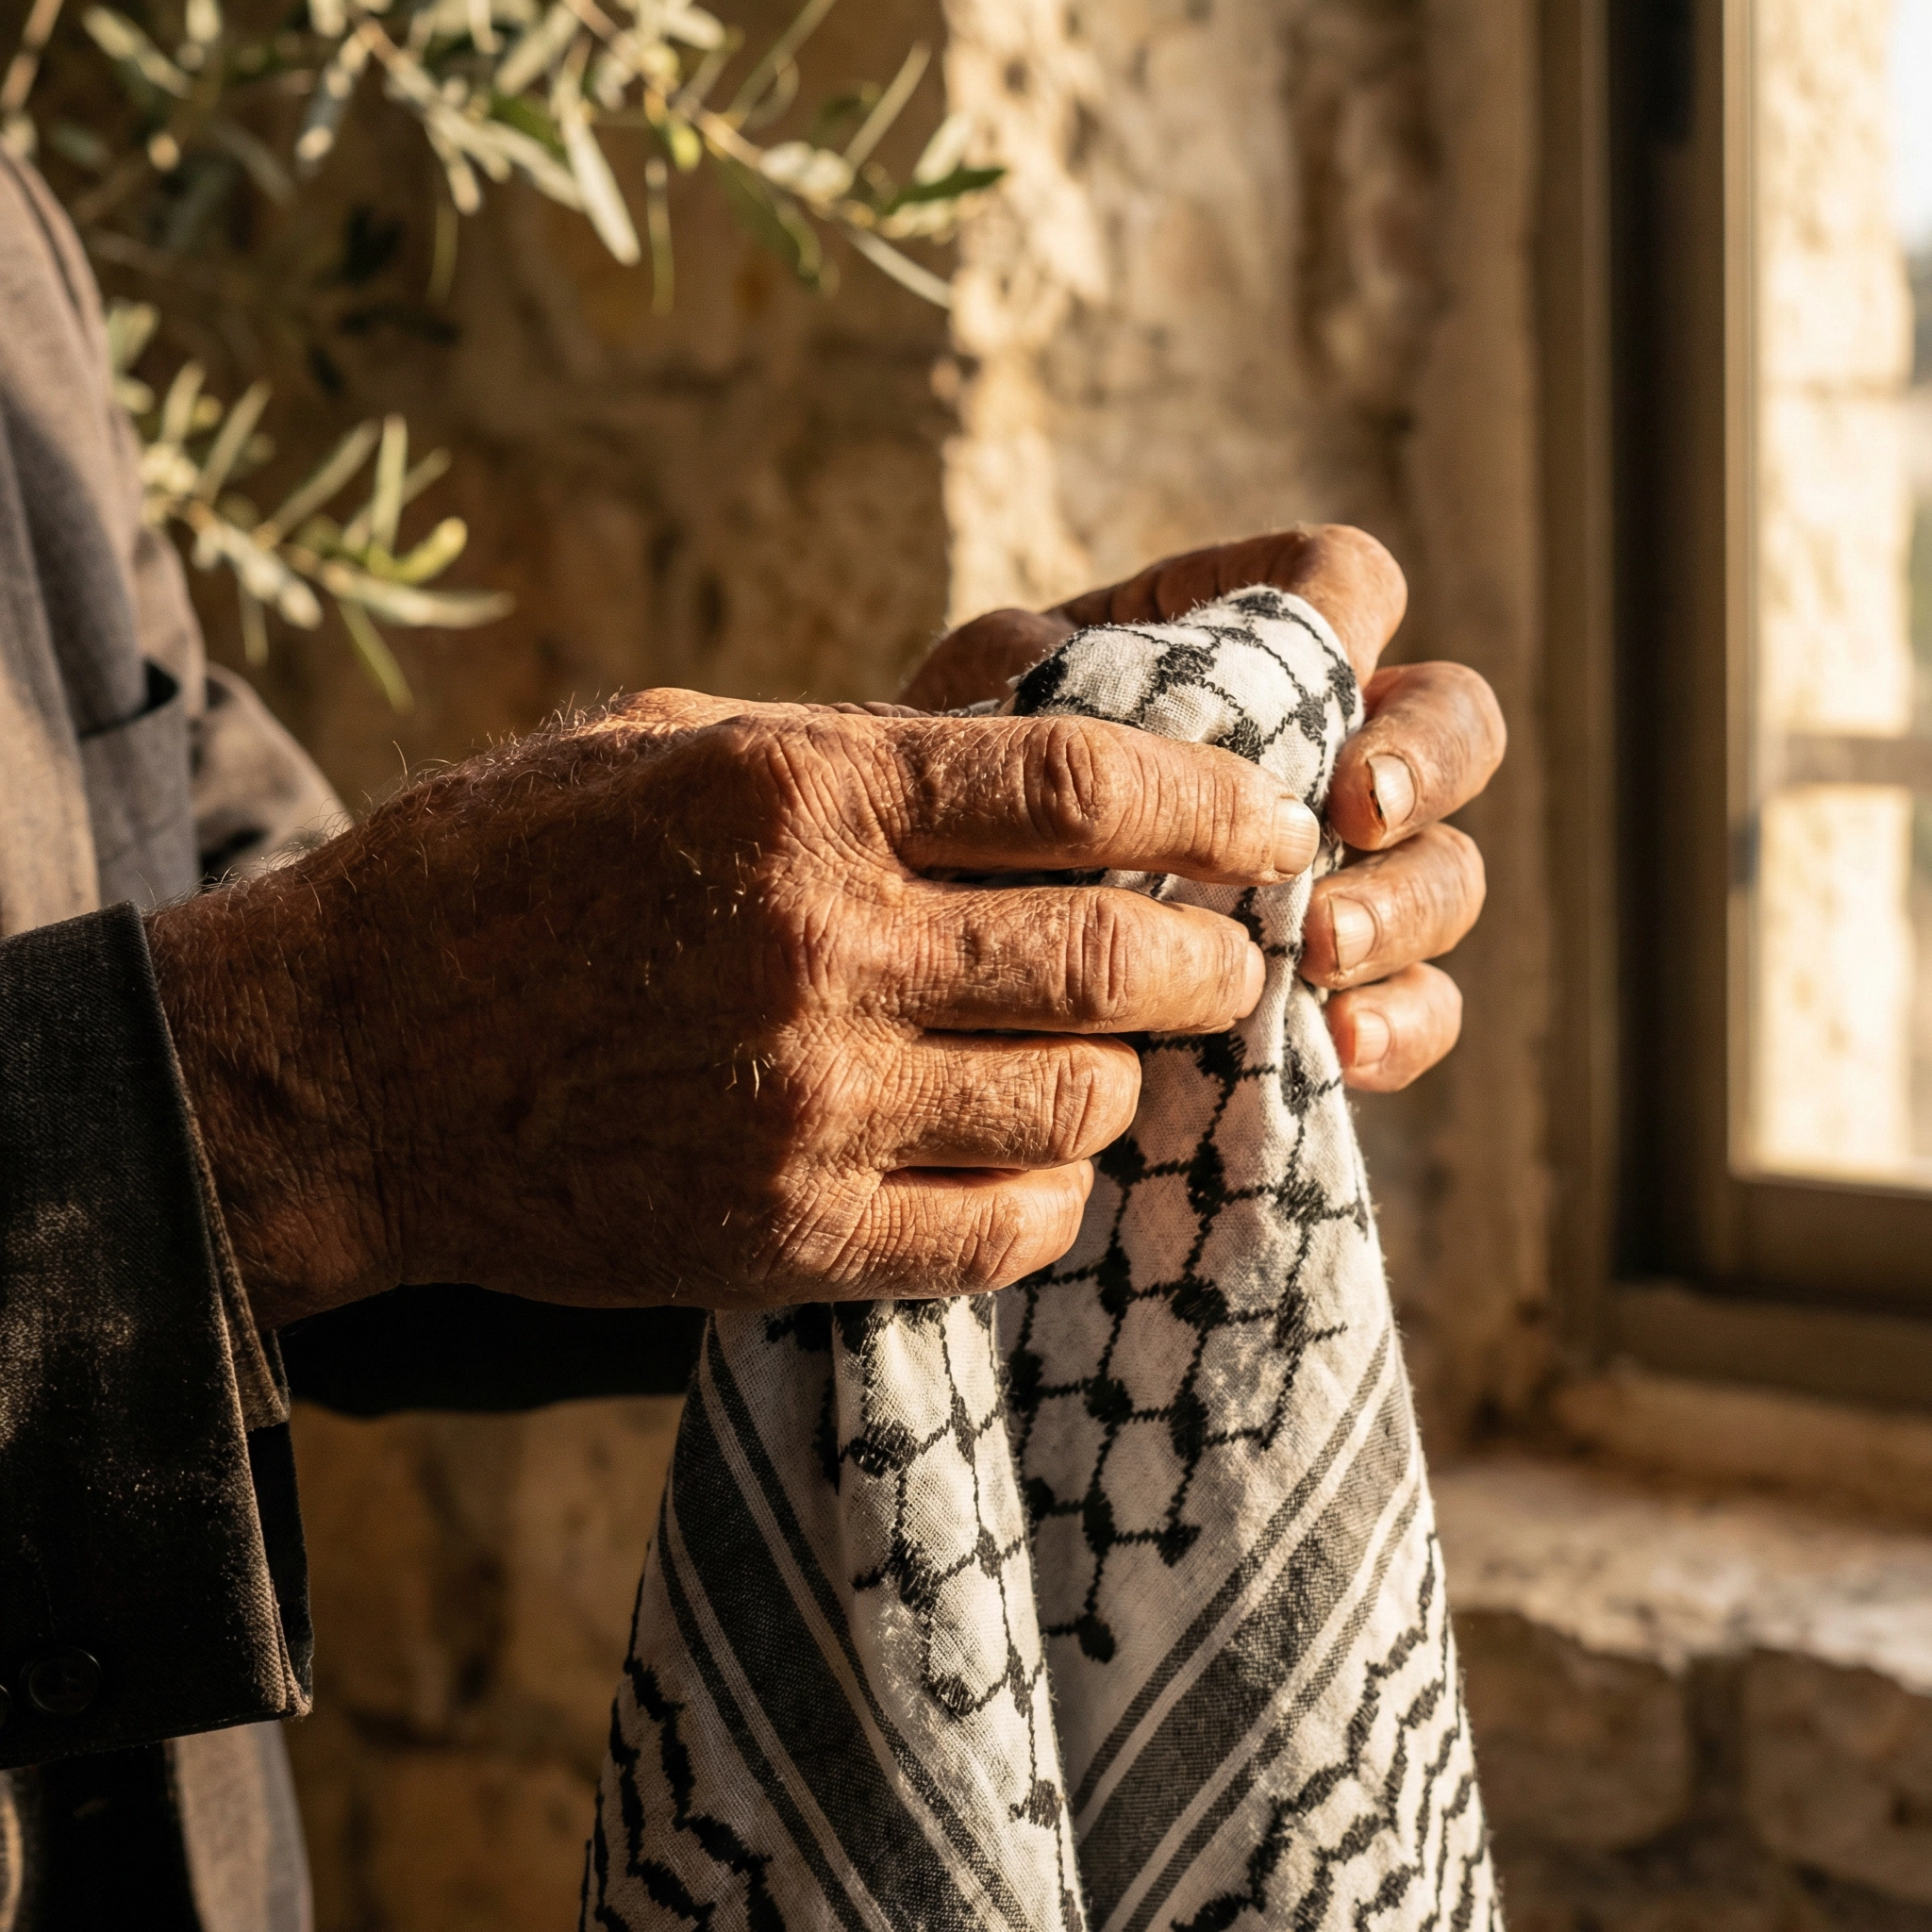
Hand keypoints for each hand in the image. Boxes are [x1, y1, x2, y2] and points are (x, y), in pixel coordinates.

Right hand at [147, 693, 1325, 1326]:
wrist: (340, 1067)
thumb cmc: (500, 877)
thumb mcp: (661, 751)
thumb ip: (847, 763)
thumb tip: (1021, 781)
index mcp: (796, 790)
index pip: (1079, 781)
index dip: (1210, 798)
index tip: (1267, 820)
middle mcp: (816, 943)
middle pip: (1114, 953)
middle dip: (1215, 957)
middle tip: (1237, 957)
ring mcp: (804, 1105)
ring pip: (1076, 1101)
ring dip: (1127, 1078)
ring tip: (1118, 1057)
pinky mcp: (780, 1235)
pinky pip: (999, 1232)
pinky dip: (1050, 1198)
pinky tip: (1038, 1162)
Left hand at [903, 526, 1504, 1091]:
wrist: (961, 968)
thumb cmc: (967, 806)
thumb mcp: (971, 717)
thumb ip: (1014, 668)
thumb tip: (1048, 657)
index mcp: (1246, 656)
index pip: (1344, 585)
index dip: (1349, 609)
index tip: (1326, 661)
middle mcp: (1325, 758)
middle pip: (1453, 726)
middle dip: (1423, 763)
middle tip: (1356, 811)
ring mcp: (1348, 881)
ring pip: (1447, 875)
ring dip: (1402, 905)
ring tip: (1318, 949)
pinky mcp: (1341, 1000)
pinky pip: (1422, 1011)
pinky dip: (1400, 1025)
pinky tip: (1343, 1046)